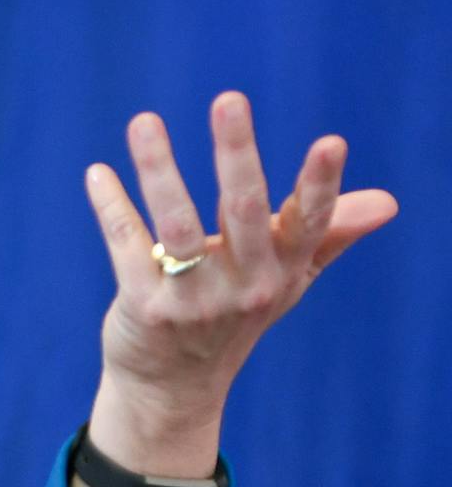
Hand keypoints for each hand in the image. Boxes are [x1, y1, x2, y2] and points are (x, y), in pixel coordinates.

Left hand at [84, 91, 397, 430]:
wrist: (173, 387)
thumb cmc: (234, 315)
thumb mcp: (285, 280)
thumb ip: (327, 234)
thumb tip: (388, 201)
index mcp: (281, 272)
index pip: (307, 223)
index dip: (321, 185)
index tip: (332, 142)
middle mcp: (245, 286)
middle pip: (243, 210)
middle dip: (237, 153)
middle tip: (229, 99)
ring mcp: (194, 299)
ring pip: (176, 224)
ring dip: (159, 169)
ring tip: (144, 121)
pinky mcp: (145, 306)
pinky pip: (126, 243)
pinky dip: (112, 204)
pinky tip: (98, 172)